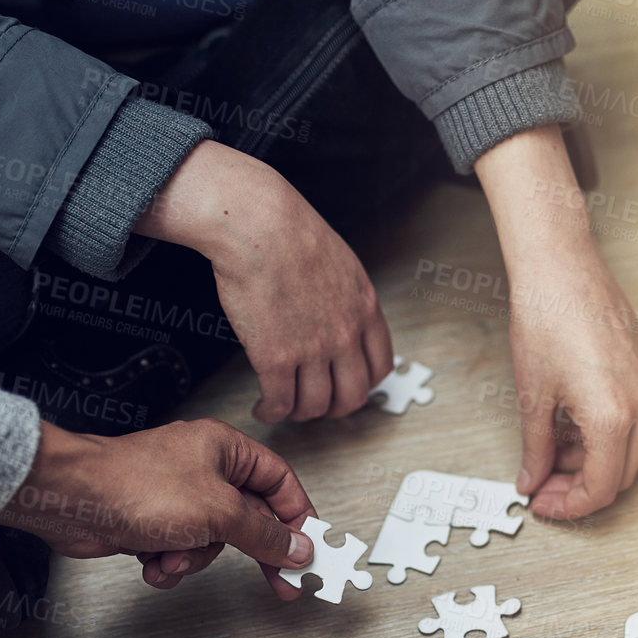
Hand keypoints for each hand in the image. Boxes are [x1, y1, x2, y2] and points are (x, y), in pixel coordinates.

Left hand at [0, 419, 315, 592]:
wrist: (71, 500)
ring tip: (172, 556)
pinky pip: (181, 551)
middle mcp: (203, 469)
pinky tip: (151, 561)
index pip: (280, 481)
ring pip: (213, 542)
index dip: (298, 516)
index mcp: (225, 449)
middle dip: (252, 550)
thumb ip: (264, 532)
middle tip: (280, 582)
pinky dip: (168, 562)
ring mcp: (177, 497)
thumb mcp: (218, 512)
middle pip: (249, 517)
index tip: (308, 548)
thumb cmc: (134, 486)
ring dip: (194, 558)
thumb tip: (297, 545)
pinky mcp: (153, 522)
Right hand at [138, 141, 394, 422]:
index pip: (380, 366)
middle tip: (317, 405)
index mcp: (364, 308)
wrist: (257, 225)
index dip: (364, 383)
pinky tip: (263, 408)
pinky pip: (281, 403)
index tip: (347, 385)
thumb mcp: (340, 262)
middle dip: (335, 408)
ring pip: (317, 405)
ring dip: (300, 413)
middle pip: (353, 395)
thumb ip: (344, 296)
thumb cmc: (288, 232)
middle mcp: (345, 333)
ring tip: (284, 406)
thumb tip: (335, 313)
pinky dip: (271, 412)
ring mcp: (313, 349)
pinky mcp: (276, 359)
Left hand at [476, 125, 637, 519]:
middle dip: (581, 488)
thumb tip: (532, 479)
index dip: (569, 506)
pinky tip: (566, 419)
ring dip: (590, 459)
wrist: (560, 265)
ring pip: (625, 446)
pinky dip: (600, 431)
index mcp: (612, 417)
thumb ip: (535, 447)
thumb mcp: (531, 395)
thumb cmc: (545, 319)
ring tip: (549, 448)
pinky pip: (628, 416)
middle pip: (619, 474)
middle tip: (543, 486)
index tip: (542, 504)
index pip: (600, 488)